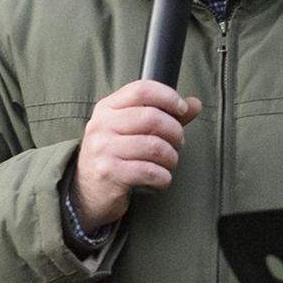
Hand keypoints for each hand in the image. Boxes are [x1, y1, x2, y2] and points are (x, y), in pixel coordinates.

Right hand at [71, 79, 198, 228]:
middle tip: (179, 143)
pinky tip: (160, 179)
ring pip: (154, 147)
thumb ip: (164, 116)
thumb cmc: (115, 156)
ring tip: (169, 162)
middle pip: (152, 118)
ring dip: (171, 157)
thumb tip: (195, 104)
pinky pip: (149, 171)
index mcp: (107, 108)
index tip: (182, 109)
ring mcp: (103, 149)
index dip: (168, 97)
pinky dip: (163, 177)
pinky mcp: (109, 173)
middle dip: (175, 131)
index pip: (141, 90)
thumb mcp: (132, 131)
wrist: (87, 192)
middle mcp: (102, 125)